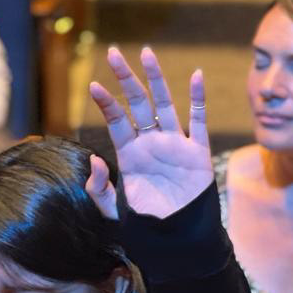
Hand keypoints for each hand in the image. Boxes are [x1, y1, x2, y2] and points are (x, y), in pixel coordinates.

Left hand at [88, 46, 212, 218]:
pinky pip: (199, 121)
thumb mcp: (113, 211)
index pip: (116, 121)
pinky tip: (196, 76)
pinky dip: (199, 98)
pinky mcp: (198, 152)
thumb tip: (93, 158)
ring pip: (166, 104)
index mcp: (130, 154)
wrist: (176, 239)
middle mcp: (151, 143)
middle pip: (138, 104)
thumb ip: (99, 188)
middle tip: (113, 53)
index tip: (93, 86)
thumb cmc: (145, 224)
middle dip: (126, 78)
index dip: (106, 103)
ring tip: (146, 53)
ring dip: (156, 79)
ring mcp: (175, 144)